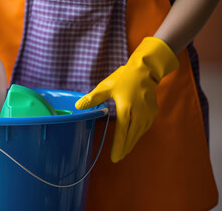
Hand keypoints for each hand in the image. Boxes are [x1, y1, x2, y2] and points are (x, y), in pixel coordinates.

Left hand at [75, 37, 178, 162]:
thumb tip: (77, 107)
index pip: (122, 133)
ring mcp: (148, 115)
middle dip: (124, 149)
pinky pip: (143, 128)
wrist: (146, 70)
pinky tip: (132, 137)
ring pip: (138, 134)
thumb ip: (92, 99)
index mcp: (126, 109)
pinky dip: (137, 135)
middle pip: (131, 137)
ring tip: (123, 151)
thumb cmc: (123, 78)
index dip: (118, 147)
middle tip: (117, 158)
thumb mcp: (105, 87)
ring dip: (131, 143)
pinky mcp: (152, 113)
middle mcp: (139, 114)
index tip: (115, 158)